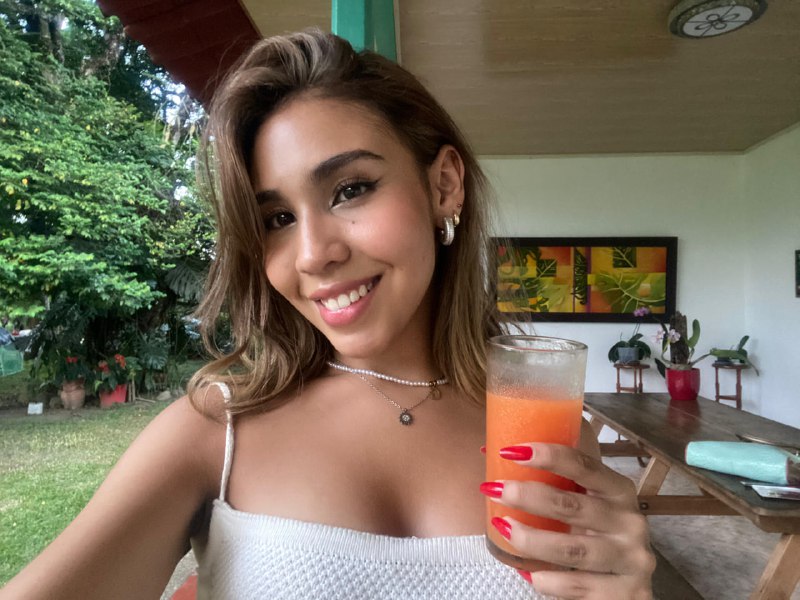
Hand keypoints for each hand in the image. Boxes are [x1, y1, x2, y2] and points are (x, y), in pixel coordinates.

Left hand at [481, 443, 654, 598]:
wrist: (626, 587)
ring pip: (571, 550)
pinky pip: (574, 586)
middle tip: (494, 489)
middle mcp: (629, 523)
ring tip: (502, 527)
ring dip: (530, 539)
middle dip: (528, 496)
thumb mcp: (585, 505)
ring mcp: (630, 561)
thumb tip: (487, 452)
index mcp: (619, 492)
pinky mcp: (625, 594)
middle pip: (572, 506)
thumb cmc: (597, 535)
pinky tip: (527, 571)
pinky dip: (546, 579)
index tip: (512, 451)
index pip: (585, 466)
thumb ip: (553, 481)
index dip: (549, 455)